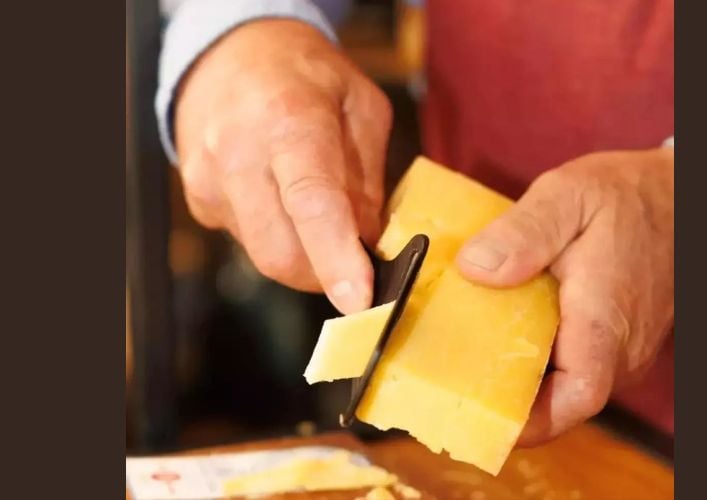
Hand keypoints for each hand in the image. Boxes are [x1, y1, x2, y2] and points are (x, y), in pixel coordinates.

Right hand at [174, 20, 392, 313]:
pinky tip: (283, 202)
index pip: (312, 203)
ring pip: (264, 256)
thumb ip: (368, 179)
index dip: (336, 258)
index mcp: (290, 121)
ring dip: (303, 254)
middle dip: (325, 272)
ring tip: (319, 215)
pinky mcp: (200, 201)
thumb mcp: (361, 108)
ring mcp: (210, 181)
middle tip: (355, 258)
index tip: (359, 301)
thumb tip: (369, 245)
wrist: (232, 54)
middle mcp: (239, 154)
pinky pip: (247, 242)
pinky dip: (278, 238)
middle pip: (281, 252)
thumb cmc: (306, 76)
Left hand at [456, 148, 674, 445]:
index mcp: (605, 319)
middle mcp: (619, 347)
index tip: (483, 422)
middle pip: (561, 400)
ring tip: (465, 359)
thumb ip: (523, 232)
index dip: (531, 422)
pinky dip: (538, 359)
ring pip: (565, 385)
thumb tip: (474, 268)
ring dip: (520, 379)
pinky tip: (503, 334)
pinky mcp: (615, 341)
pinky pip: (573, 365)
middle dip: (508, 401)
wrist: (674, 197)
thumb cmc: (624, 197)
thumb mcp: (567, 197)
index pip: (577, 395)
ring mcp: (620, 349)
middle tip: (450, 383)